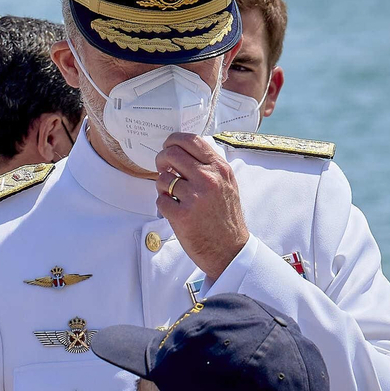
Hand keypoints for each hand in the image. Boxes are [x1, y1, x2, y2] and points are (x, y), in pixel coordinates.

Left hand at [154, 133, 248, 281]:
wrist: (230, 250)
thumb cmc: (226, 217)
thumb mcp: (227, 184)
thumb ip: (209, 166)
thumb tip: (182, 151)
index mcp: (219, 169)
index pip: (191, 140)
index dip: (173, 140)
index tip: (168, 146)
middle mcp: (208, 179)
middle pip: (171, 154)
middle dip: (161, 160)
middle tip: (163, 169)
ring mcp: (195, 197)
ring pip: (162, 178)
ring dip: (163, 186)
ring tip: (173, 196)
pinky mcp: (182, 215)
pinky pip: (160, 200)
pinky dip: (164, 205)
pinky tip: (175, 211)